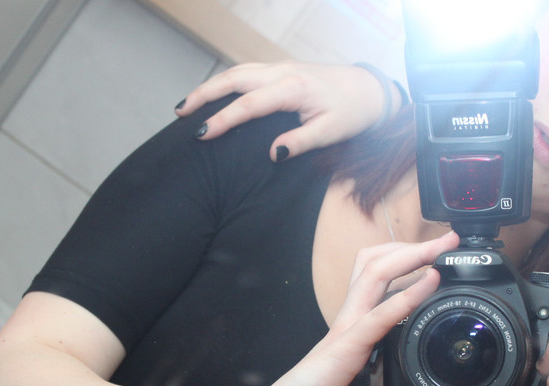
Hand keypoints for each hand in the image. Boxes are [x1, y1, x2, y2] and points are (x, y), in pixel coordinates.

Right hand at [176, 61, 393, 161]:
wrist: (369, 89)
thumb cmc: (352, 112)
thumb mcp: (331, 132)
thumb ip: (301, 142)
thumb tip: (273, 154)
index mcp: (293, 88)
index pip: (249, 104)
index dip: (224, 119)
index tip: (202, 134)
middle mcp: (282, 72)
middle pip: (233, 79)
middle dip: (203, 95)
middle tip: (179, 114)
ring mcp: (280, 67)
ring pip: (236, 73)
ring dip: (210, 87)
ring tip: (186, 106)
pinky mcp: (280, 70)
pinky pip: (245, 73)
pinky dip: (225, 83)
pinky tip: (213, 96)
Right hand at [239, 232, 485, 385]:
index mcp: (363, 344)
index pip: (388, 293)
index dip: (415, 273)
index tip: (450, 268)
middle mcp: (353, 330)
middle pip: (378, 269)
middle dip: (413, 248)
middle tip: (448, 241)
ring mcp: (345, 335)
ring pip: (374, 275)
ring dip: (409, 255)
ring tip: (440, 246)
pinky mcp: (341, 349)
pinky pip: (376, 315)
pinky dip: (405, 295)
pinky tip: (429, 282)